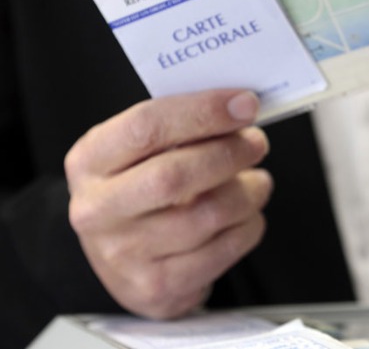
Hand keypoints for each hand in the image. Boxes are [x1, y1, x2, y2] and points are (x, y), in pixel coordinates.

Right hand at [65, 90, 271, 318]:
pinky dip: (249, 225)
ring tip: (257, 182)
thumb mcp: (139, 153)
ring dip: (248, 192)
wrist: (122, 261)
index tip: (243, 104)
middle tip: (256, 142)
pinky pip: (225, 250)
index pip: (145, 127)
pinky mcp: (158, 286)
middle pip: (175, 175)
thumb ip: (180, 128)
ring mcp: (125, 254)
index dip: (202, 112)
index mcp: (89, 163)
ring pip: (209, 215)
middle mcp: (98, 210)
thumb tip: (240, 108)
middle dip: (229, 153)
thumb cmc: (140, 191)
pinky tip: (246, 215)